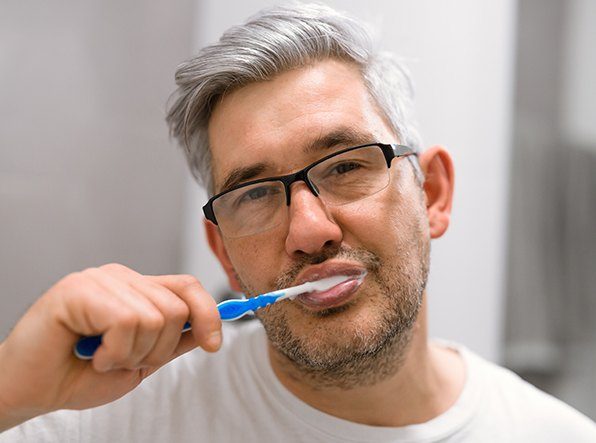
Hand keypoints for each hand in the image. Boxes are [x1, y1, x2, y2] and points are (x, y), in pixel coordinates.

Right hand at [0, 263, 221, 429]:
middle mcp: (120, 277)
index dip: (209, 313)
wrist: (31, 391)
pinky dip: (114, 352)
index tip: (214, 344)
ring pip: (155, 316)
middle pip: (176, 306)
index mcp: (136, 289)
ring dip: (133, 353)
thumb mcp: (141, 360)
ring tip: (105, 358)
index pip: (187, 286)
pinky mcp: (78, 288)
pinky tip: (92, 355)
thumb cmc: (79, 375)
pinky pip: (126, 321)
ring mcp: (99, 279)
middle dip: (158, 349)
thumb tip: (210, 330)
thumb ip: (173, 341)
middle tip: (125, 360)